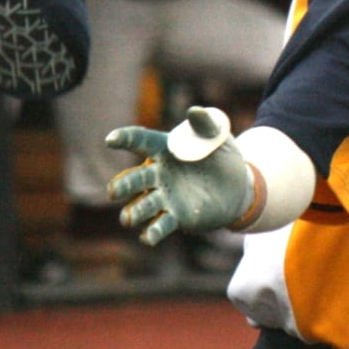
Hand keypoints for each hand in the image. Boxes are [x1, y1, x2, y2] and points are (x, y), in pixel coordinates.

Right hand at [105, 106, 250, 245]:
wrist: (238, 186)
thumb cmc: (221, 156)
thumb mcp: (217, 136)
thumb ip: (205, 125)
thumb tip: (194, 111)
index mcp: (165, 149)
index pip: (142, 141)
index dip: (126, 139)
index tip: (110, 140)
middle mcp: (158, 173)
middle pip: (135, 178)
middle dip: (124, 185)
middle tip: (114, 191)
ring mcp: (165, 196)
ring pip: (143, 205)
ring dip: (133, 212)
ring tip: (128, 219)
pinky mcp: (176, 216)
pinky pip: (160, 225)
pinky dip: (153, 232)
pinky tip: (147, 237)